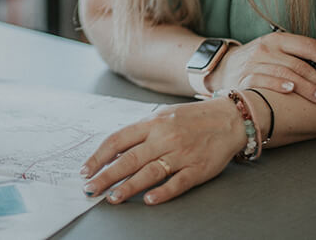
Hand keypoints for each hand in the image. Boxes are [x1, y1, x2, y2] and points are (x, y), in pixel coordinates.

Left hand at [80, 99, 244, 204]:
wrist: (229, 118)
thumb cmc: (193, 118)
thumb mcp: (163, 116)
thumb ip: (141, 131)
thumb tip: (116, 148)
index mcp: (152, 123)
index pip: (118, 140)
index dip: (99, 156)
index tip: (86, 169)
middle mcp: (164, 138)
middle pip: (129, 159)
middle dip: (106, 175)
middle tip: (91, 188)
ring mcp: (181, 154)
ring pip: (149, 172)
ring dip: (129, 187)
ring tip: (112, 198)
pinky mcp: (197, 169)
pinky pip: (177, 183)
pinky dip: (162, 192)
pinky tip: (148, 200)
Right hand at [207, 32, 315, 104]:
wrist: (222, 69)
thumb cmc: (259, 62)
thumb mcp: (280, 52)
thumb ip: (306, 54)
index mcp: (278, 39)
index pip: (310, 46)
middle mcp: (266, 49)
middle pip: (301, 64)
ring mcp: (253, 63)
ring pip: (287, 73)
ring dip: (308, 88)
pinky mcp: (243, 78)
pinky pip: (264, 80)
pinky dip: (279, 85)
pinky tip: (292, 91)